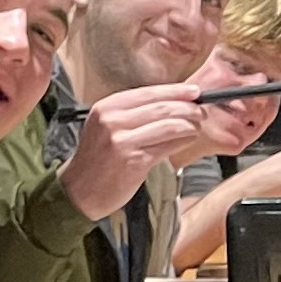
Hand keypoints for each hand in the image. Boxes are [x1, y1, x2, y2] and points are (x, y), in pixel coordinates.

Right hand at [58, 84, 204, 216]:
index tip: (194, 91)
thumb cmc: (97, 160)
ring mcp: (122, 141)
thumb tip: (170, 102)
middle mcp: (112, 121)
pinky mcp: (134, 161)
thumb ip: (132, 114)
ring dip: (189, 124)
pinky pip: (166, 146)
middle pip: (161, 107)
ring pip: (167, 125)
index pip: (148, 92)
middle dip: (188, 107)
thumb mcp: (105, 127)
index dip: (176, 91)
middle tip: (201, 110)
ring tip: (197, 126)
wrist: (79, 191)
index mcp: (107, 107)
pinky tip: (188, 139)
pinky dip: (182, 141)